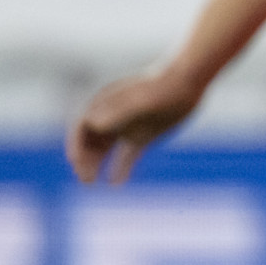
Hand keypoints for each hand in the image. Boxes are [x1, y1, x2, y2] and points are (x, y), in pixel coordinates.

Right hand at [67, 67, 204, 183]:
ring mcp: (127, 126)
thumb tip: (93, 123)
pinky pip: (125, 156)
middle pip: (89, 140)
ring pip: (103, 149)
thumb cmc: (163, 87)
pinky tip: (115, 184)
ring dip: (95, 165)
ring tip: (91, 182)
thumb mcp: (140, 99)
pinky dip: (119, 169)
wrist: (189, 81)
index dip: (76, 143)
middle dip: (83, 159)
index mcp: (106, 103)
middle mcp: (113, 115)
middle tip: (85, 178)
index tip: (76, 161)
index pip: (82, 125)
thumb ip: (118, 111)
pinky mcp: (142, 136)